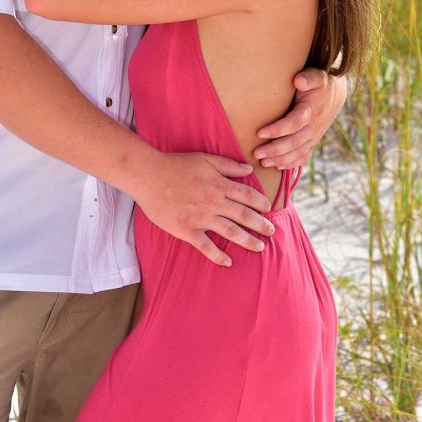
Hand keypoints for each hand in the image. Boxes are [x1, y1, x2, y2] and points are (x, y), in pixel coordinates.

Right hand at [132, 152, 275, 267]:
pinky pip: (206, 246)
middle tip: (272, 231)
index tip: (268, 209)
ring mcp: (201, 218)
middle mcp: (214, 202)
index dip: (261, 203)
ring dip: (248, 241)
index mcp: (219, 185)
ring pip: (231, 232)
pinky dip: (218, 255)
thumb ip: (228, 165)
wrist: (148, 176)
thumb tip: (249, 170)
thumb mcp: (205, 159)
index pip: (248, 196)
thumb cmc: (176, 165)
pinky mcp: (186, 230)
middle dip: (261, 224)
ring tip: (259, 247)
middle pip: (244, 216)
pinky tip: (228, 262)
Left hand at [253, 70, 346, 169]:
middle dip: (275, 150)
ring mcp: (313, 137)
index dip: (277, 130)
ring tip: (262, 162)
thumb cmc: (319, 84)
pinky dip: (291, 164)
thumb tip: (298, 81)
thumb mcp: (316, 76)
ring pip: (297, 153)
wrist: (334, 95)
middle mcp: (313, 127)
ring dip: (280, 160)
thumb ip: (309, 78)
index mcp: (310, 111)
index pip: (293, 124)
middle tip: (256, 153)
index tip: (259, 133)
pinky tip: (278, 167)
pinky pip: (303, 157)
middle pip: (293, 142)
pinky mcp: (312, 142)